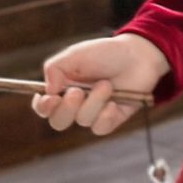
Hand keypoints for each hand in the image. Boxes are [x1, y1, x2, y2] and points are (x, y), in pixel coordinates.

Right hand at [32, 33, 169, 135]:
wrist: (139, 56)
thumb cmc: (105, 53)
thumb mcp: (76, 54)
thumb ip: (55, 68)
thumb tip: (48, 90)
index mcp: (62, 88)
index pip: (44, 107)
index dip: (43, 107)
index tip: (50, 99)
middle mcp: (76, 104)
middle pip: (58, 122)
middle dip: (66, 109)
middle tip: (77, 92)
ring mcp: (95, 112)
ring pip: (83, 120)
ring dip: (94, 102)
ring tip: (106, 84)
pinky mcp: (113, 118)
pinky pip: (101, 128)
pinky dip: (105, 117)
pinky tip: (113, 103)